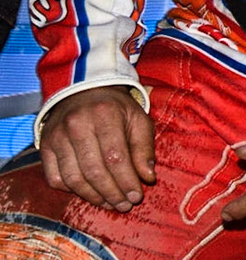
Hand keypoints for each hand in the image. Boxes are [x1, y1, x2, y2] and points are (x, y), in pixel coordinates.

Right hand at [39, 86, 154, 210]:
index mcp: (105, 115)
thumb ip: (144, 148)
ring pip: (73, 178)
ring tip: (110, 204)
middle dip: (112, 193)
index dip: (126, 181)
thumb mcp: (138, 119)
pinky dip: (72, 191)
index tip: (136, 196)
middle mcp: (77, 125)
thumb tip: (148, 178)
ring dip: (93, 197)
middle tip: (124, 205)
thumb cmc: (115, 109)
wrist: (82, 92)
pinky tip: (89, 193)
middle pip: (94, 171)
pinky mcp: (44, 147)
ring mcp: (57, 137)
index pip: (116, 157)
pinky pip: (56, 178)